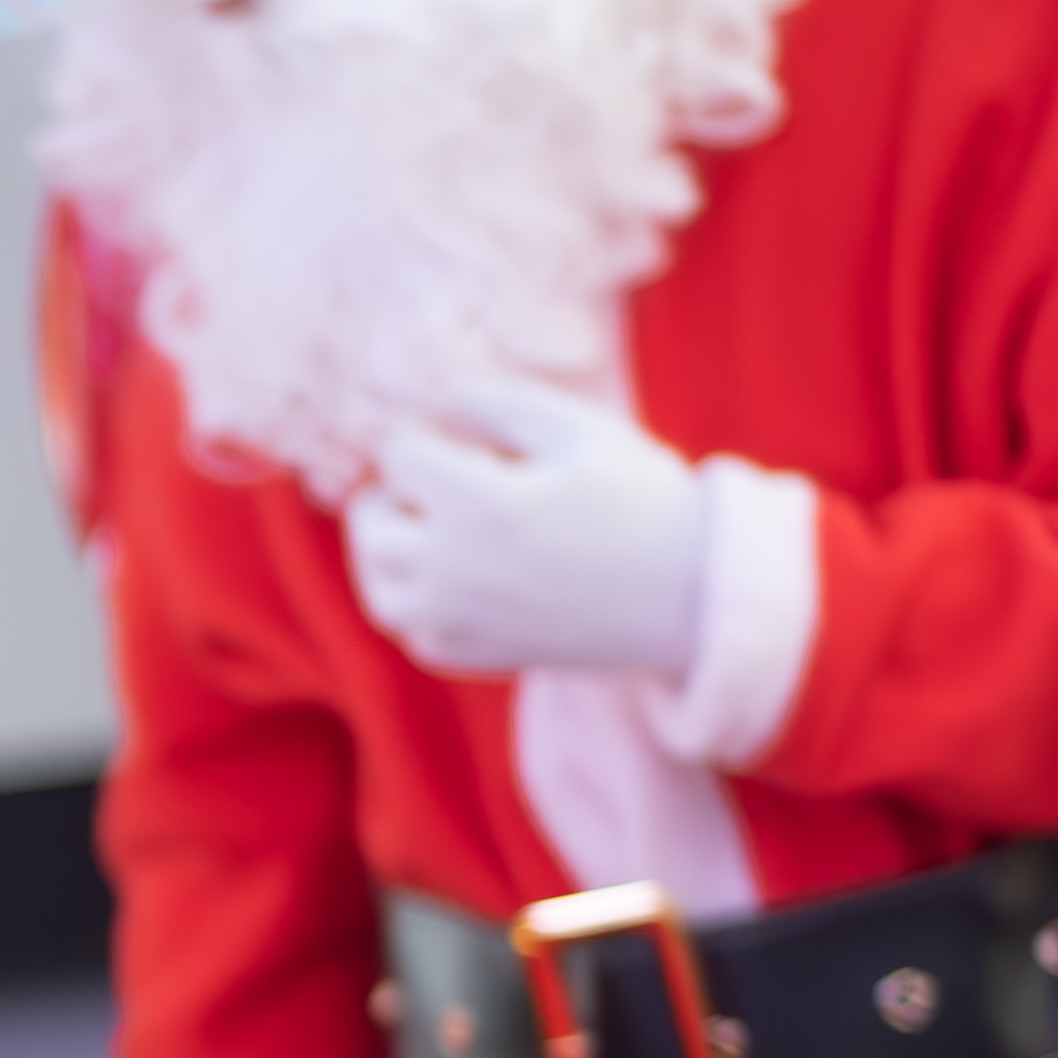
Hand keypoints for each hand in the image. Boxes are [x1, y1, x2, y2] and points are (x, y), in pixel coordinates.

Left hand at [337, 384, 715, 679]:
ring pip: (376, 577)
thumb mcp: (579, 429)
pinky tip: (460, 572)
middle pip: (368, 517)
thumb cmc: (640, 500)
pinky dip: (417, 594)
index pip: (398, 452)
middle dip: (403, 488)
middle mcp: (454, 569)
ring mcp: (457, 620)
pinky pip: (406, 623)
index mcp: (481, 504)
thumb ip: (496, 401)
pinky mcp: (469, 656)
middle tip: (455, 481)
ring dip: (394, 543)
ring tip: (442, 523)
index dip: (432, 435)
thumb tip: (433, 402)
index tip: (475, 441)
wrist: (688, 596)